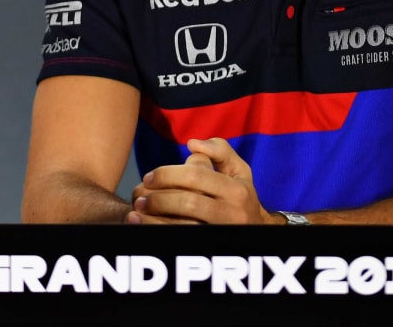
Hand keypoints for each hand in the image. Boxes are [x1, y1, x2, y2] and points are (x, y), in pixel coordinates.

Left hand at [126, 137, 276, 225]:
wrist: (256, 233)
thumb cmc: (240, 196)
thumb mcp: (238, 171)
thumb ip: (219, 150)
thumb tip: (192, 144)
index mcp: (236, 190)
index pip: (196, 176)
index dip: (167, 174)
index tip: (148, 177)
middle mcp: (232, 213)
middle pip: (188, 202)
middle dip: (158, 197)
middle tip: (139, 196)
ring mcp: (222, 233)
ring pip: (183, 225)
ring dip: (153, 218)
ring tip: (135, 212)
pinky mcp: (211, 248)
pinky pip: (180, 239)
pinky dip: (157, 231)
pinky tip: (141, 225)